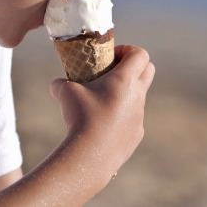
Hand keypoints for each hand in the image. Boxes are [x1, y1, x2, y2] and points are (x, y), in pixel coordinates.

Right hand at [49, 45, 154, 178]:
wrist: (91, 156)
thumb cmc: (80, 118)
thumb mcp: (64, 92)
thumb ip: (61, 82)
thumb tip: (57, 83)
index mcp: (125, 80)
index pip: (140, 54)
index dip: (127, 50)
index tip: (110, 56)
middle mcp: (137, 96)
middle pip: (149, 71)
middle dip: (133, 67)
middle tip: (112, 72)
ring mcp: (139, 116)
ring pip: (139, 96)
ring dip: (125, 93)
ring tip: (100, 101)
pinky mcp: (136, 134)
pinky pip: (132, 118)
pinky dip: (121, 116)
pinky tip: (102, 124)